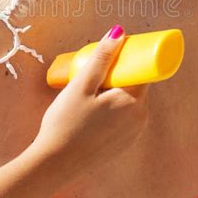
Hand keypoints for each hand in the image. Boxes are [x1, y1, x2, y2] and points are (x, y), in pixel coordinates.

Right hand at [33, 26, 148, 174]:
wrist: (54, 164)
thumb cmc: (66, 122)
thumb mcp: (81, 85)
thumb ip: (101, 59)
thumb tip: (119, 33)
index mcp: (134, 102)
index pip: (143, 70)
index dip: (130, 58)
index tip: (112, 54)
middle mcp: (140, 119)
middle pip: (136, 86)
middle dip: (118, 75)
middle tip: (92, 72)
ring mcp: (133, 134)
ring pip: (129, 102)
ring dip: (114, 92)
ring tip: (88, 91)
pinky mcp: (123, 144)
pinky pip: (123, 118)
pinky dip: (112, 109)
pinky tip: (91, 110)